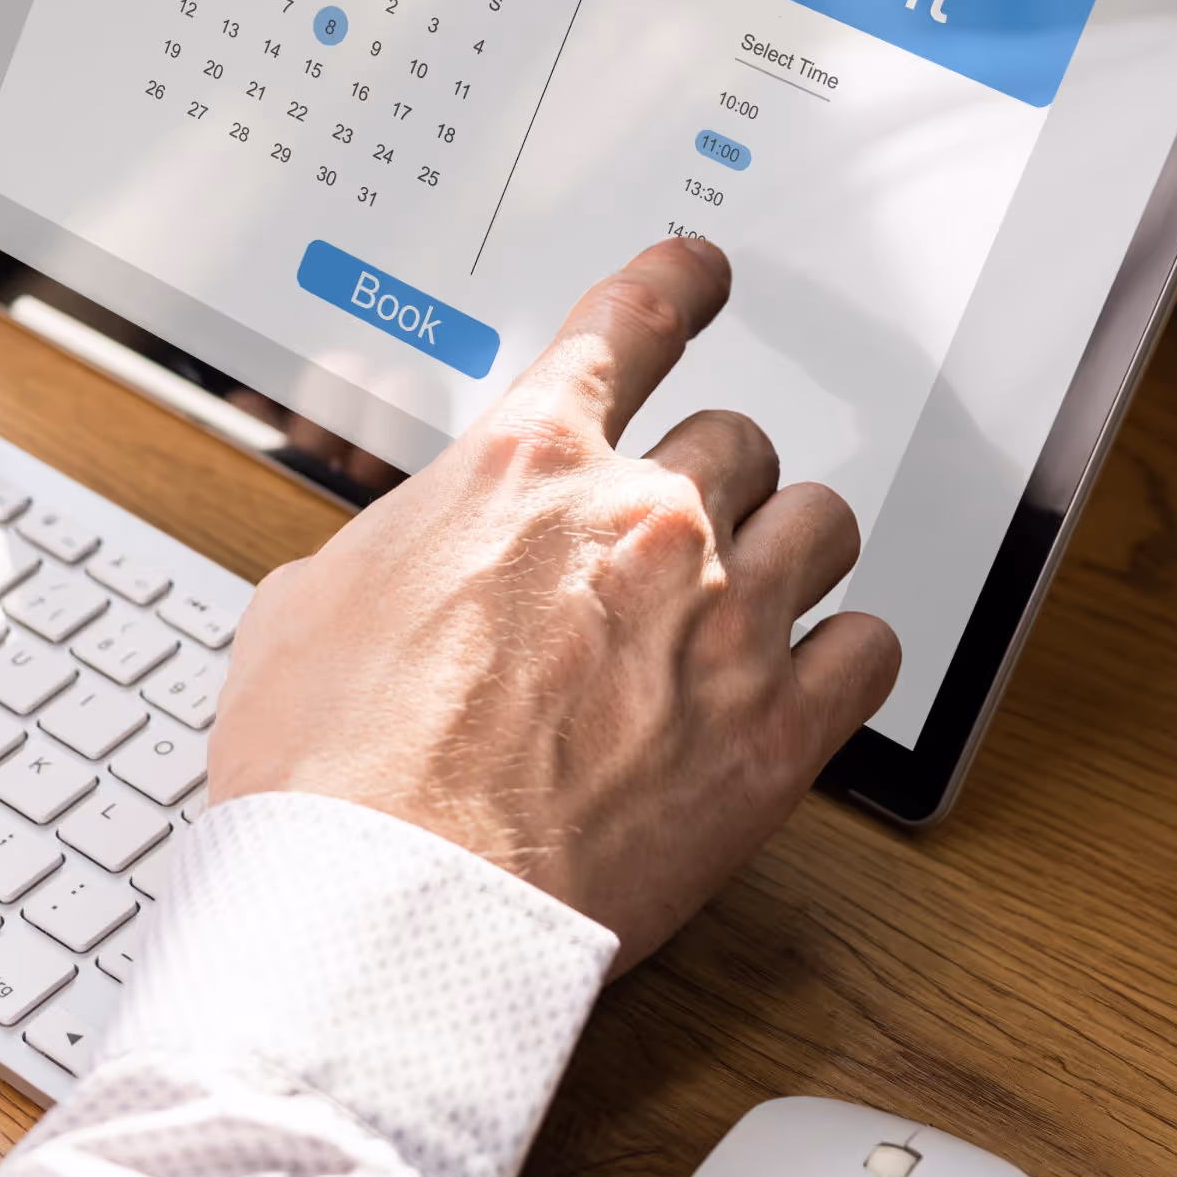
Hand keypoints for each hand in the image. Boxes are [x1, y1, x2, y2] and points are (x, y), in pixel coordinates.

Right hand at [206, 236, 898, 970]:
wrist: (388, 904)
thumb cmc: (332, 771)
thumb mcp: (305, 605)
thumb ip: (389, 548)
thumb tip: (401, 557)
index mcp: (524, 466)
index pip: (632, 322)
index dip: (680, 281)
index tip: (704, 272)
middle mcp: (643, 518)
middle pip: (739, 437)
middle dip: (712, 482)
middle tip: (680, 540)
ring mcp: (724, 619)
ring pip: (824, 523)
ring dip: (790, 554)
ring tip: (756, 603)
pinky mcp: (779, 732)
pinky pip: (871, 649)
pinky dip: (844, 660)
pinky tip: (808, 683)